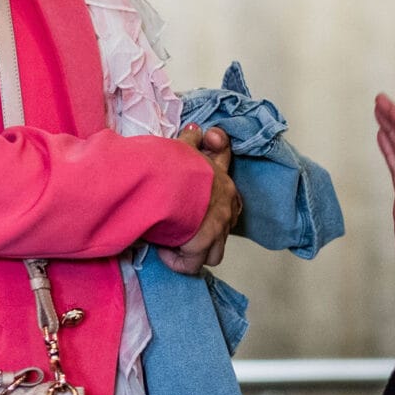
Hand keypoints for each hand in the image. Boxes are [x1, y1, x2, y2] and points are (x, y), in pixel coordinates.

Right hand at [157, 124, 240, 274]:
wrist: (170, 178)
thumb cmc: (174, 163)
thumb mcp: (184, 147)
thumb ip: (191, 141)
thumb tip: (196, 130)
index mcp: (223, 181)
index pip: (231, 198)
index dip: (217, 203)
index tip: (197, 210)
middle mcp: (226, 204)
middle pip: (224, 227)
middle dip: (206, 232)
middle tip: (183, 230)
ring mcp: (219, 226)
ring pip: (214, 250)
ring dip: (195, 250)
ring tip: (175, 243)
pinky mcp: (203, 243)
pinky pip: (192, 263)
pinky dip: (179, 262)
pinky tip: (163, 250)